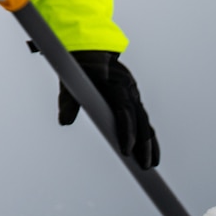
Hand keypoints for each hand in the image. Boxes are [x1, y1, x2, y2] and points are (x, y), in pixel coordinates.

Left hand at [59, 50, 160, 169]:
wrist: (91, 49)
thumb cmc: (79, 66)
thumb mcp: (71, 81)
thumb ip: (68, 101)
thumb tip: (64, 121)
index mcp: (116, 84)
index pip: (125, 112)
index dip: (127, 132)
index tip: (126, 151)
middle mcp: (130, 90)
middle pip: (141, 120)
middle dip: (144, 144)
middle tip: (144, 166)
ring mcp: (134, 95)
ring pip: (146, 122)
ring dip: (150, 144)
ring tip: (151, 165)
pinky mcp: (133, 100)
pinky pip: (143, 120)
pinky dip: (148, 136)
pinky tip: (151, 154)